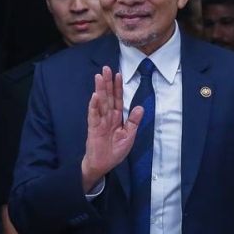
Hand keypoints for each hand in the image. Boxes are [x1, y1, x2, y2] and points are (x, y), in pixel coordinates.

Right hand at [81, 66, 142, 191]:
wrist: (102, 165)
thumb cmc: (114, 151)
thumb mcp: (129, 136)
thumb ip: (134, 122)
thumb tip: (140, 107)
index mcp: (117, 118)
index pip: (118, 99)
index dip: (118, 87)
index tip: (118, 74)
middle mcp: (107, 117)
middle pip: (108, 97)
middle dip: (107, 83)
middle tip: (106, 68)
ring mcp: (99, 121)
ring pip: (100, 103)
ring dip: (100, 90)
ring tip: (99, 77)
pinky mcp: (93, 129)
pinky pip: (93, 116)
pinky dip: (94, 106)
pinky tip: (95, 96)